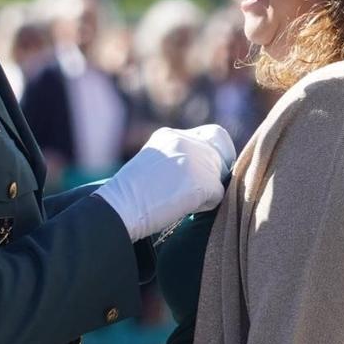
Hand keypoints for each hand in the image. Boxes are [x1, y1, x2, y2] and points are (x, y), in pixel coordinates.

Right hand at [95, 125, 235, 240]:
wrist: (120, 206)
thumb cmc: (128, 195)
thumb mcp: (151, 163)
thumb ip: (174, 158)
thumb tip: (196, 172)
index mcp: (170, 135)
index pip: (211, 135)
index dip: (213, 152)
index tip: (204, 170)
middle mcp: (186, 141)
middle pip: (222, 151)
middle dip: (215, 171)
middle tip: (196, 190)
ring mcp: (197, 160)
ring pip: (220, 174)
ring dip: (207, 189)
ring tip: (182, 200)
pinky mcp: (204, 182)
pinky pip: (217, 195)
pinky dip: (204, 206)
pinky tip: (183, 208)